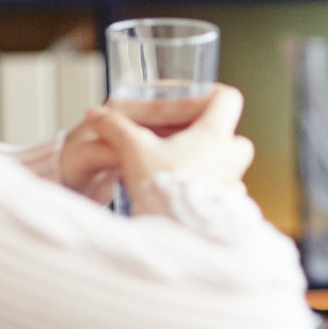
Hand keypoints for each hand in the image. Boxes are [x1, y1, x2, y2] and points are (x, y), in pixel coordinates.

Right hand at [84, 84, 254, 204]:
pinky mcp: (227, 206)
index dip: (209, 93)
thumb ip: (117, 129)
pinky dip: (203, 186)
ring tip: (173, 166)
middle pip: (229, 132)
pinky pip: (221, 189)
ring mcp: (232, 182)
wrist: (178, 235)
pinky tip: (178, 192)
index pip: (227, 98)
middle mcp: (231, 157)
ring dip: (204, 161)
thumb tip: (95, 115)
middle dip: (206, 133)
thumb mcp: (134, 151)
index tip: (192, 98)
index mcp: (214, 134)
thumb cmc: (163, 189)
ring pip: (226, 163)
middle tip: (180, 137)